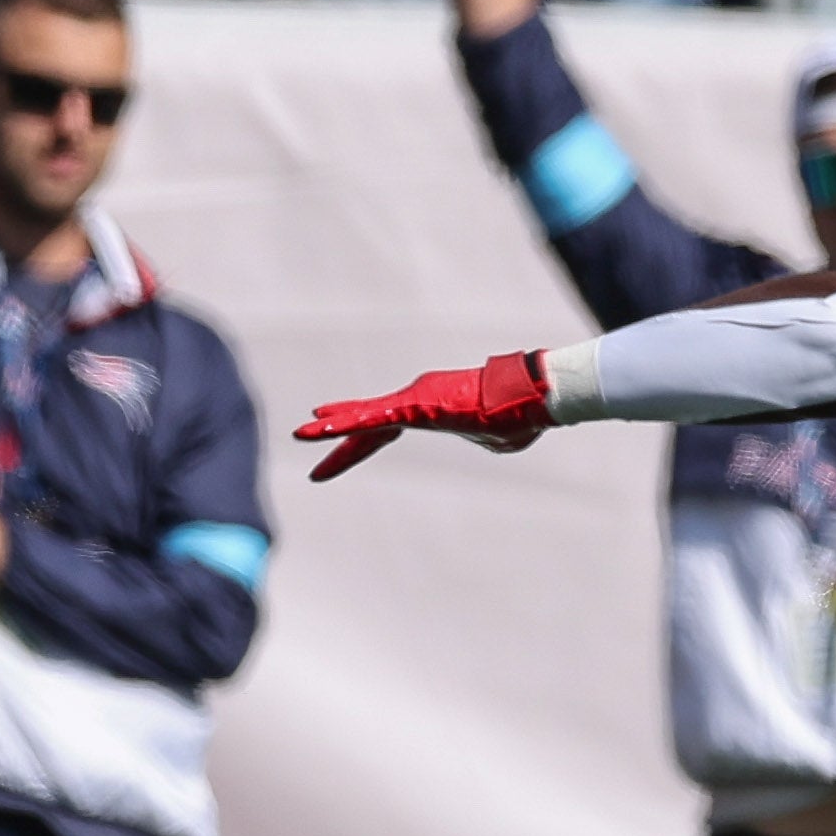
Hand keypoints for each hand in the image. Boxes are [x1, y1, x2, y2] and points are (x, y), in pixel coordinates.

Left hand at [297, 349, 556, 478]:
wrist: (534, 397)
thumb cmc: (521, 415)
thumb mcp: (496, 439)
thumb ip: (481, 439)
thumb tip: (494, 438)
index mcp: (431, 412)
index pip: (384, 428)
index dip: (357, 436)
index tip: (330, 434)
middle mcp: (417, 401)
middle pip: (366, 423)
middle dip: (334, 435)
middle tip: (300, 437)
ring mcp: (416, 401)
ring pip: (365, 418)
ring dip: (332, 428)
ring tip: (300, 434)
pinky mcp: (419, 405)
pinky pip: (375, 419)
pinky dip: (347, 424)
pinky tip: (321, 427)